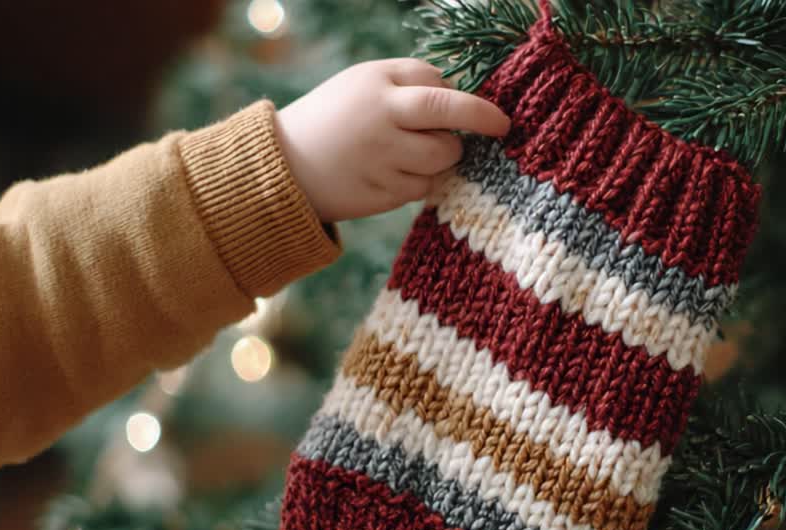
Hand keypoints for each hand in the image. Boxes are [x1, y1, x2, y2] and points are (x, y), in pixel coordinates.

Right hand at [275, 58, 509, 222]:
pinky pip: (425, 187)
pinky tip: (395, 176)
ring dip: (444, 155)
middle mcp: (381, 116)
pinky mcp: (383, 191)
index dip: (454, 96)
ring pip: (444, 154)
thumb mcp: (359, 86)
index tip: (470, 107)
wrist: (283, 169)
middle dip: (483, 117)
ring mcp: (383, 156)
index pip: (435, 81)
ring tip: (416, 153)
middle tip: (503, 125)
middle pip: (449, 110)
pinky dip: (421, 182)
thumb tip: (461, 96)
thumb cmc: (331, 122)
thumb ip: (405, 85)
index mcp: (375, 83)